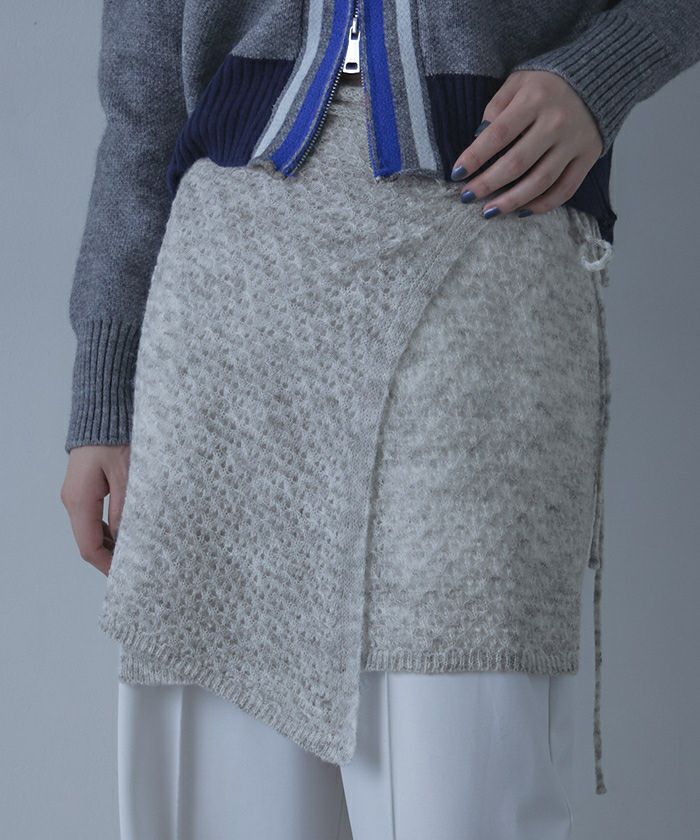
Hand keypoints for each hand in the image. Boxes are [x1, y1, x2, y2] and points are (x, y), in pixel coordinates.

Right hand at [60, 444, 129, 575]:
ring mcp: (76, 495)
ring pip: (92, 530)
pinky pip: (95, 517)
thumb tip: (128, 540)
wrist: (101, 413)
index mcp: (80, 501)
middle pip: (89, 541)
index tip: (127, 575)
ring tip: (137, 552)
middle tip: (137, 567)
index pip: (89, 546)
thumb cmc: (114, 440)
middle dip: (111, 558)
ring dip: (112, 544)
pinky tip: (129, 532)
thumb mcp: (127, 476)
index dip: (107, 565)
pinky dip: (110, 529)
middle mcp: (73, 501)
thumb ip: (126, 509)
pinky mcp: (85, 489)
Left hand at [451, 69, 603, 217]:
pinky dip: (543, 204)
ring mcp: (574, 142)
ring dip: (511, 201)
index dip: (475, 157)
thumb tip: (479, 138)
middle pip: (517, 163)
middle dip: (487, 184)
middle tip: (467, 197)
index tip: (457, 173)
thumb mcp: (519, 80)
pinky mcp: (588, 157)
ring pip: (540, 182)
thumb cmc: (548, 82)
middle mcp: (556, 122)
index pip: (499, 134)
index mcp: (534, 99)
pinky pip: (565, 189)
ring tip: (488, 212)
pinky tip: (521, 211)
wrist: (601, 75)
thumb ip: (497, 106)